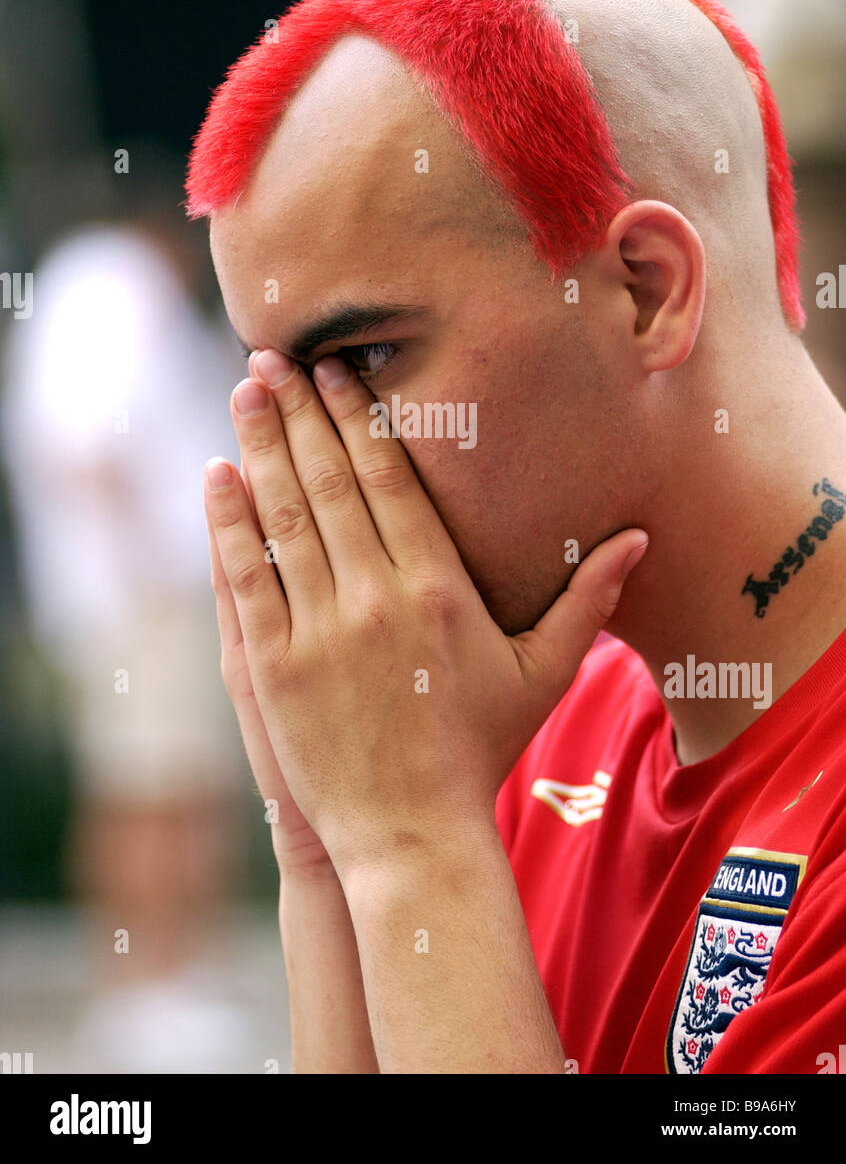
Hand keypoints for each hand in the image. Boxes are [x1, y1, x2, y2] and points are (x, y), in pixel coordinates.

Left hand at [204, 349, 647, 880]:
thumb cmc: (480, 750)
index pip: (390, 479)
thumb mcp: (543, 674)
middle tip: (274, 354)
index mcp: (440, 588)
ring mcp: (319, 630)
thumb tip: (639, 538)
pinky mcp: (273, 665)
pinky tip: (218, 474)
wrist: (411, 835)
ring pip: (282, 515)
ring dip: (260, 445)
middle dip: (301, 410)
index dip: (360, 417)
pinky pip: (245, 576)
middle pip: (330, 480)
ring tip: (244, 390)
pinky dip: (228, 522)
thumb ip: (587, 601)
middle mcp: (377, 597)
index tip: (337, 370)